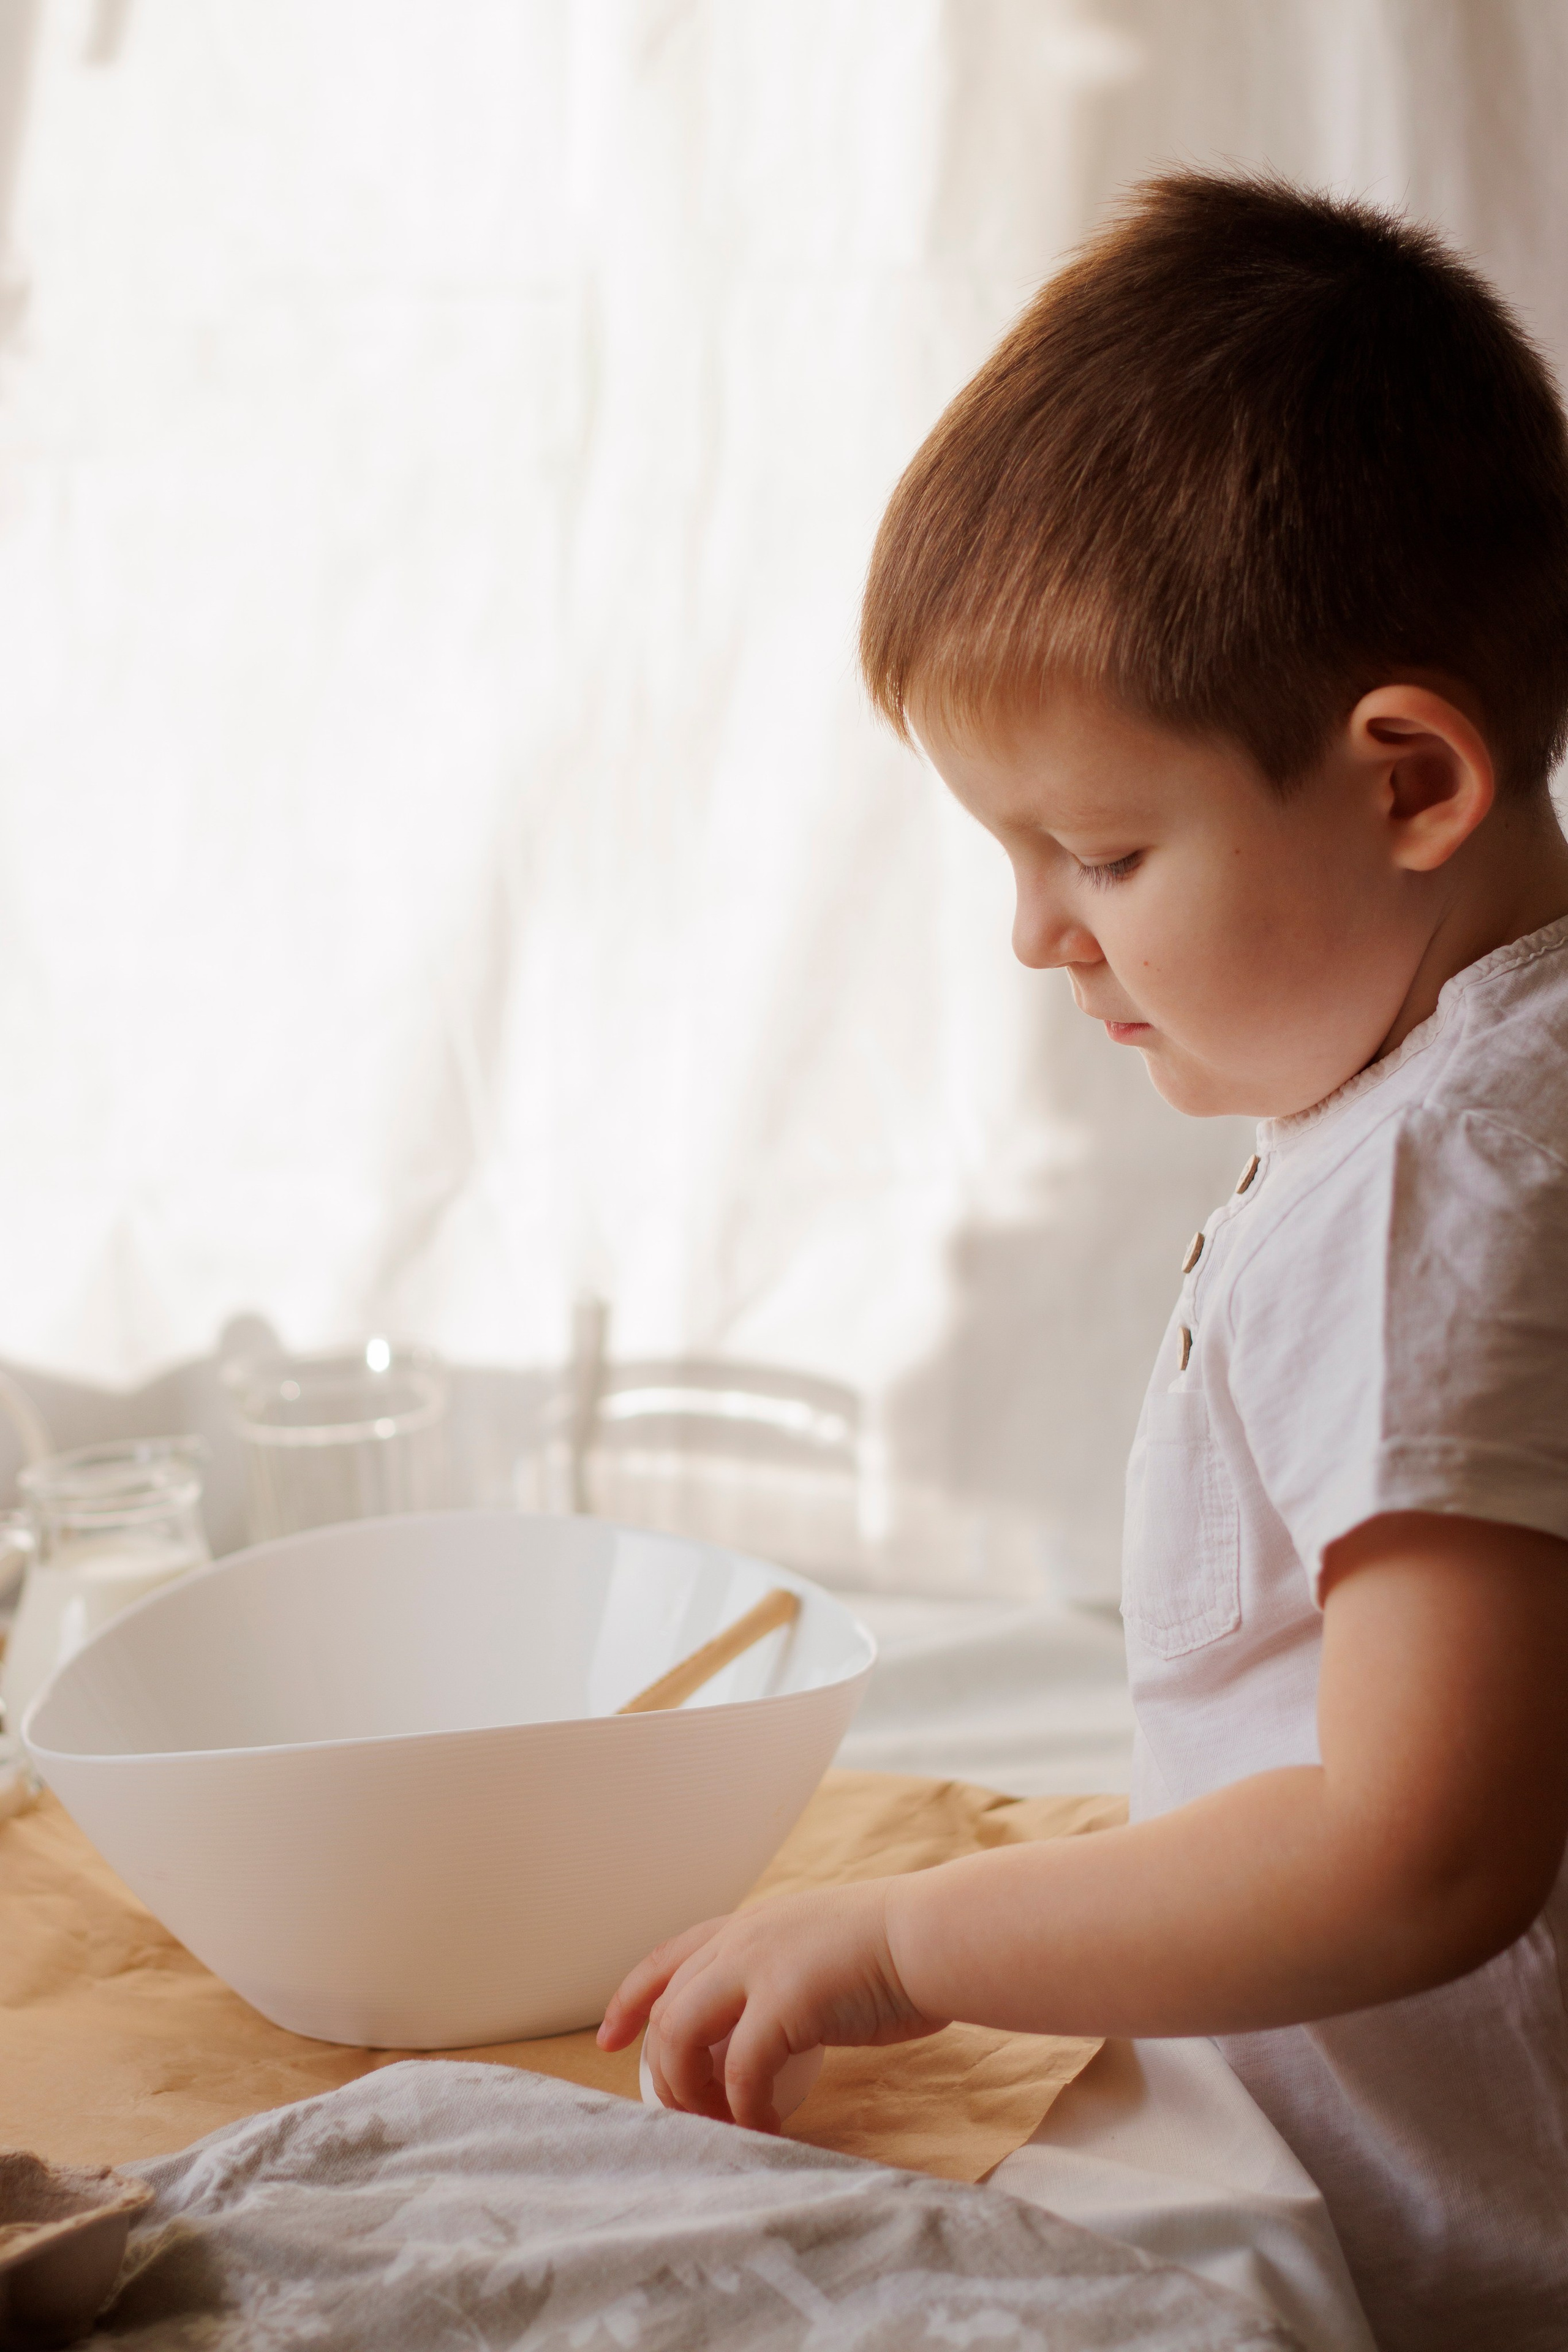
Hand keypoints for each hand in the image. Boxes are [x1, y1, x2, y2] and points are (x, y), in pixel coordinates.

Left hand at [597, 1879, 949, 2131]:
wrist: (935, 1937)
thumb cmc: (895, 1951)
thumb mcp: (818, 1947)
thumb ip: (781, 1975)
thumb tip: (764, 2028)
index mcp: (752, 1925)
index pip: (668, 1957)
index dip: (631, 1999)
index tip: (609, 2039)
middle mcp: (743, 1939)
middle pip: (667, 2009)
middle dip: (663, 2071)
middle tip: (684, 2116)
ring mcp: (759, 1966)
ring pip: (683, 2038)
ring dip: (692, 2092)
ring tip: (719, 2125)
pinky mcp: (783, 2002)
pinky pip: (740, 2073)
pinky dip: (744, 2109)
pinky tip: (766, 2128)